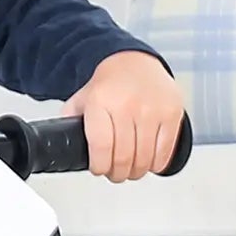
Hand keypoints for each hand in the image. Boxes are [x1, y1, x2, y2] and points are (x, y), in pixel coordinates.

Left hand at [62, 51, 184, 182]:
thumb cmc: (109, 85)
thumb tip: (64, 145)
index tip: (99, 169)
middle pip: (123, 157)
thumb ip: (70, 121)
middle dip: (116, 173)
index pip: (101, 146)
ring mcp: (152, 109)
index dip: (99, 166)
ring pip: (144, 158)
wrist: (134, 61)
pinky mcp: (172, 113)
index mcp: (100, 101)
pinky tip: (148, 161)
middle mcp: (127, 105)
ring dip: (135, 172)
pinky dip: (155, 164)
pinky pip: (164, 152)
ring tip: (130, 170)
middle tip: (114, 173)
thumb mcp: (82, 99)